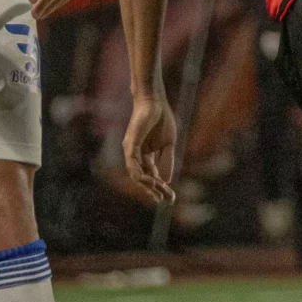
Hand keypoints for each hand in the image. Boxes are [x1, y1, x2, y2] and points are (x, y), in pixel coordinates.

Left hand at [122, 89, 177, 203]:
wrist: (154, 101)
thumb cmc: (161, 118)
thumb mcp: (168, 144)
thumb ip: (167, 161)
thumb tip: (167, 181)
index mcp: (146, 155)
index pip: (151, 176)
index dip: (161, 188)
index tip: (171, 198)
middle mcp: (136, 155)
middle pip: (144, 179)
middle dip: (155, 191)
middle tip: (167, 200)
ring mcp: (131, 151)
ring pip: (137, 175)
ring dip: (149, 186)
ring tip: (161, 191)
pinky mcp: (130, 145)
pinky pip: (133, 165)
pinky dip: (141, 176)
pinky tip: (152, 182)